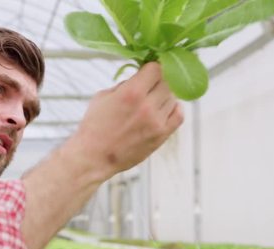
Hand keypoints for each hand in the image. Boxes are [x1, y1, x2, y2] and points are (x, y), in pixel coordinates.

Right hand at [70, 62, 183, 176]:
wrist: (94, 156)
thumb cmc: (95, 126)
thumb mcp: (104, 96)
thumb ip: (125, 84)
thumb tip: (141, 76)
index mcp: (131, 92)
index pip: (157, 68)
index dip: (152, 68)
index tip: (148, 71)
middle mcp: (147, 106)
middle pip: (167, 81)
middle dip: (159, 81)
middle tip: (151, 85)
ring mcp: (156, 122)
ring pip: (173, 97)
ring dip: (165, 95)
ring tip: (153, 100)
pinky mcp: (161, 136)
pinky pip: (179, 115)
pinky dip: (174, 108)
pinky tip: (165, 109)